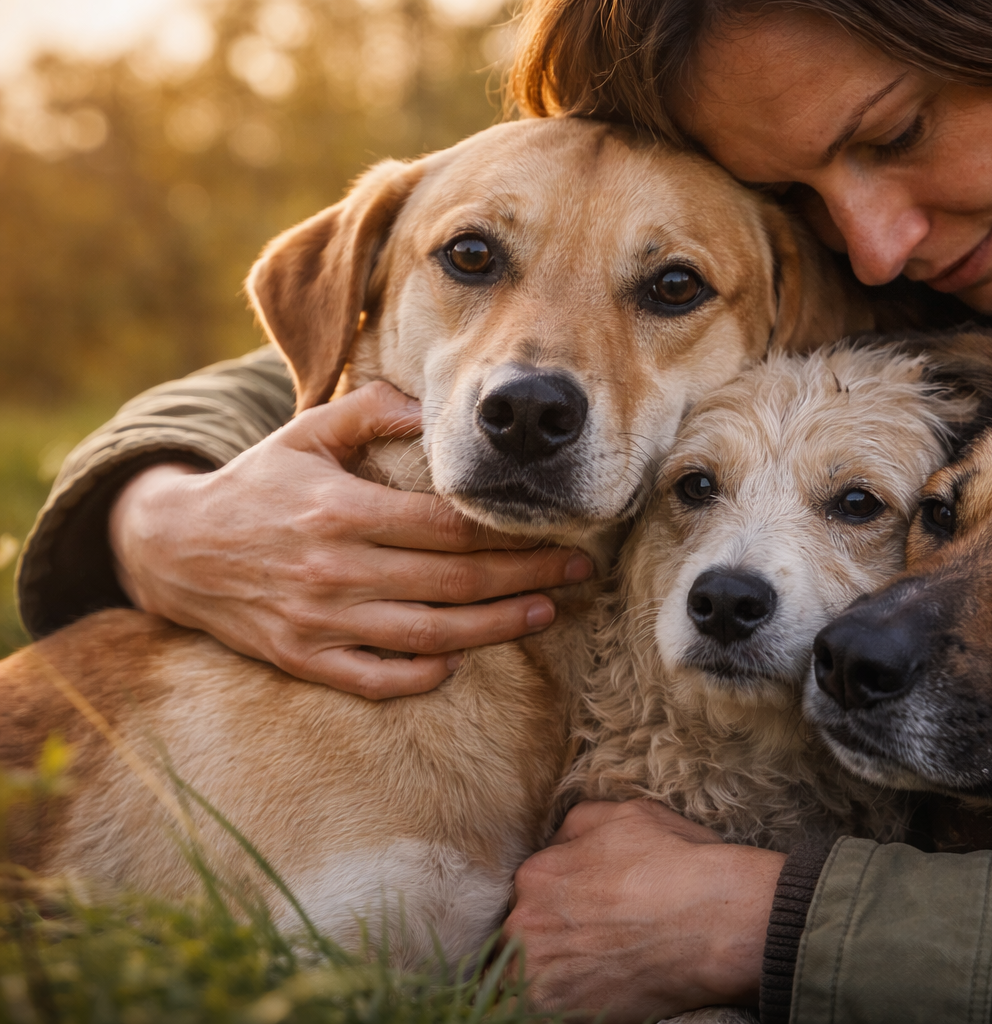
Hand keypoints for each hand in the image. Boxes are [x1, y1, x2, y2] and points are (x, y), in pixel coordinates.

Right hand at [107, 382, 591, 697]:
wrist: (172, 548)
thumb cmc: (256, 484)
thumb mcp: (304, 432)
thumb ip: (370, 411)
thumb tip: (434, 406)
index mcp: (343, 511)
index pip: (447, 527)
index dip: (510, 531)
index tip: (559, 529)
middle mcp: (336, 570)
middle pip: (454, 582)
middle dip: (527, 578)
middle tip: (579, 573)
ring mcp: (320, 621)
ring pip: (428, 636)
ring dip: (495, 629)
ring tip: (546, 615)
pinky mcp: (303, 658)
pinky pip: (374, 679)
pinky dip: (420, 676)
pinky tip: (458, 660)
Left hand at [505, 800, 783, 1022]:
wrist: (716, 921)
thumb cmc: (679, 864)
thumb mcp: (627, 815)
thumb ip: (577, 826)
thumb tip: (557, 842)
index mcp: (537, 873)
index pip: (528, 895)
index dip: (558, 907)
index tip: (586, 917)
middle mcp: (524, 920)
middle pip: (521, 936)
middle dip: (549, 940)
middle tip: (593, 945)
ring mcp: (537, 970)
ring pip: (522, 976)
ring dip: (548, 975)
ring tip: (593, 972)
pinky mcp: (554, 1009)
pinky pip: (528, 1012)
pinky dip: (552, 1006)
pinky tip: (587, 993)